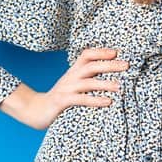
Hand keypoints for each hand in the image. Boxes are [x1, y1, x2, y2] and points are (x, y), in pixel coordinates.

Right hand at [10, 47, 126, 130]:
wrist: (35, 110)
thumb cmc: (61, 98)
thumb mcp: (73, 84)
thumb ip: (88, 79)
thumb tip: (112, 77)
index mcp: (74, 71)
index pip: (87, 55)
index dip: (101, 51)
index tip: (117, 52)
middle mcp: (70, 77)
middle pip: (91, 65)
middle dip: (109, 65)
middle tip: (127, 65)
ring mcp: (65, 89)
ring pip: (87, 82)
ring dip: (105, 83)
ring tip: (120, 86)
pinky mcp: (62, 102)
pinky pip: (80, 99)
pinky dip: (95, 100)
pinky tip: (107, 102)